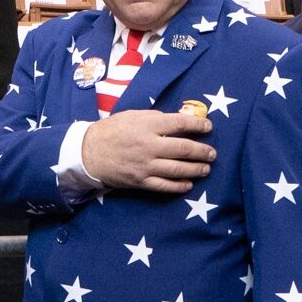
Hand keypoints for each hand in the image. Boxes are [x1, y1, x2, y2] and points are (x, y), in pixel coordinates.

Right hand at [81, 111, 215, 192]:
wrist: (89, 152)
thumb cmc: (112, 130)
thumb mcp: (133, 115)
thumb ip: (156, 118)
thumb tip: (179, 119)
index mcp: (148, 125)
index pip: (180, 123)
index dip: (198, 124)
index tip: (209, 126)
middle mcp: (149, 145)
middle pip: (183, 149)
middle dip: (202, 151)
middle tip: (212, 153)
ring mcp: (145, 165)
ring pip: (177, 169)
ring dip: (196, 169)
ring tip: (206, 168)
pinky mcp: (140, 181)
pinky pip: (164, 186)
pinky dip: (179, 186)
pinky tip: (188, 184)